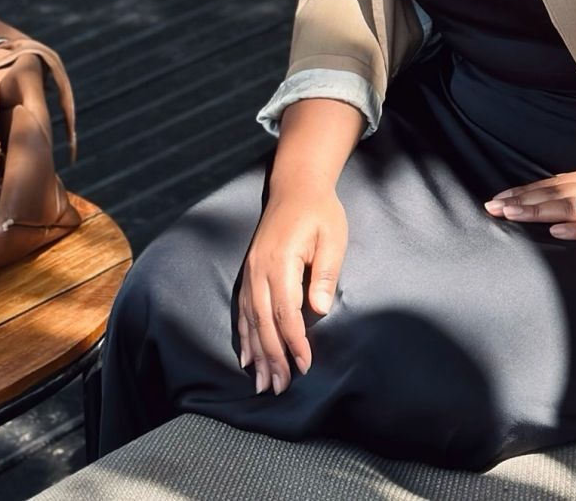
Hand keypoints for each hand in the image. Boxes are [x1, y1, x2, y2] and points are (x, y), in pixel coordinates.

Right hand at [237, 186, 346, 395]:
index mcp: (281, 262)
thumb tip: (320, 309)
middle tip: (279, 388)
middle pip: (263, 323)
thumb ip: (326, 273)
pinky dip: (244, 336)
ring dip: (256, 354)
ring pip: (249, 321)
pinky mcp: (249, 272)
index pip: (286, 313)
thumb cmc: (320, 212)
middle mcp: (259, 270)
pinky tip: (246, 357)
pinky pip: (243, 310)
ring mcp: (250, 272)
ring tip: (261, 383)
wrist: (296, 186)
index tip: (305, 365)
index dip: (295, 342)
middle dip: (272, 358)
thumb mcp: (333, 237)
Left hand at [484, 163, 575, 255]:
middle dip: (521, 199)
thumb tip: (575, 188)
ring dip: (537, 210)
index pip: (556, 182)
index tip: (504, 196)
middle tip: (492, 206)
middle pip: (553, 192)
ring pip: (566, 206)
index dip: (528, 190)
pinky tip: (555, 232)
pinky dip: (575, 228)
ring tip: (510, 214)